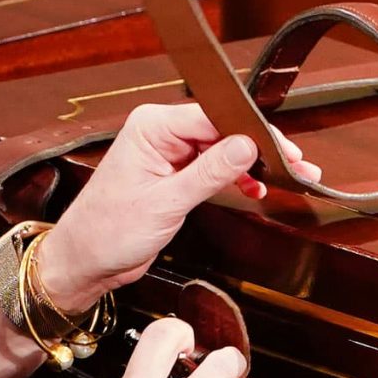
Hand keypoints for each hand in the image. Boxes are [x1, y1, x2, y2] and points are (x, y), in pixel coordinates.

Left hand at [37, 104, 321, 308]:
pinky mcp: (172, 176)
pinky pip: (211, 167)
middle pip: (221, 129)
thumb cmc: (106, 231)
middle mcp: (159, 134)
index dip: (250, 130)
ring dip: (251, 164)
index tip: (279, 146)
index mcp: (151, 126)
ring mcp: (167, 155)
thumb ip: (209, 172)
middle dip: (257, 147)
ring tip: (286, 176)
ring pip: (220, 149)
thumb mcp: (165, 203)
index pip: (212, 115)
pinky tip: (255, 188)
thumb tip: (245, 146)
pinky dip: (234, 177)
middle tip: (293, 163)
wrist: (85, 262)